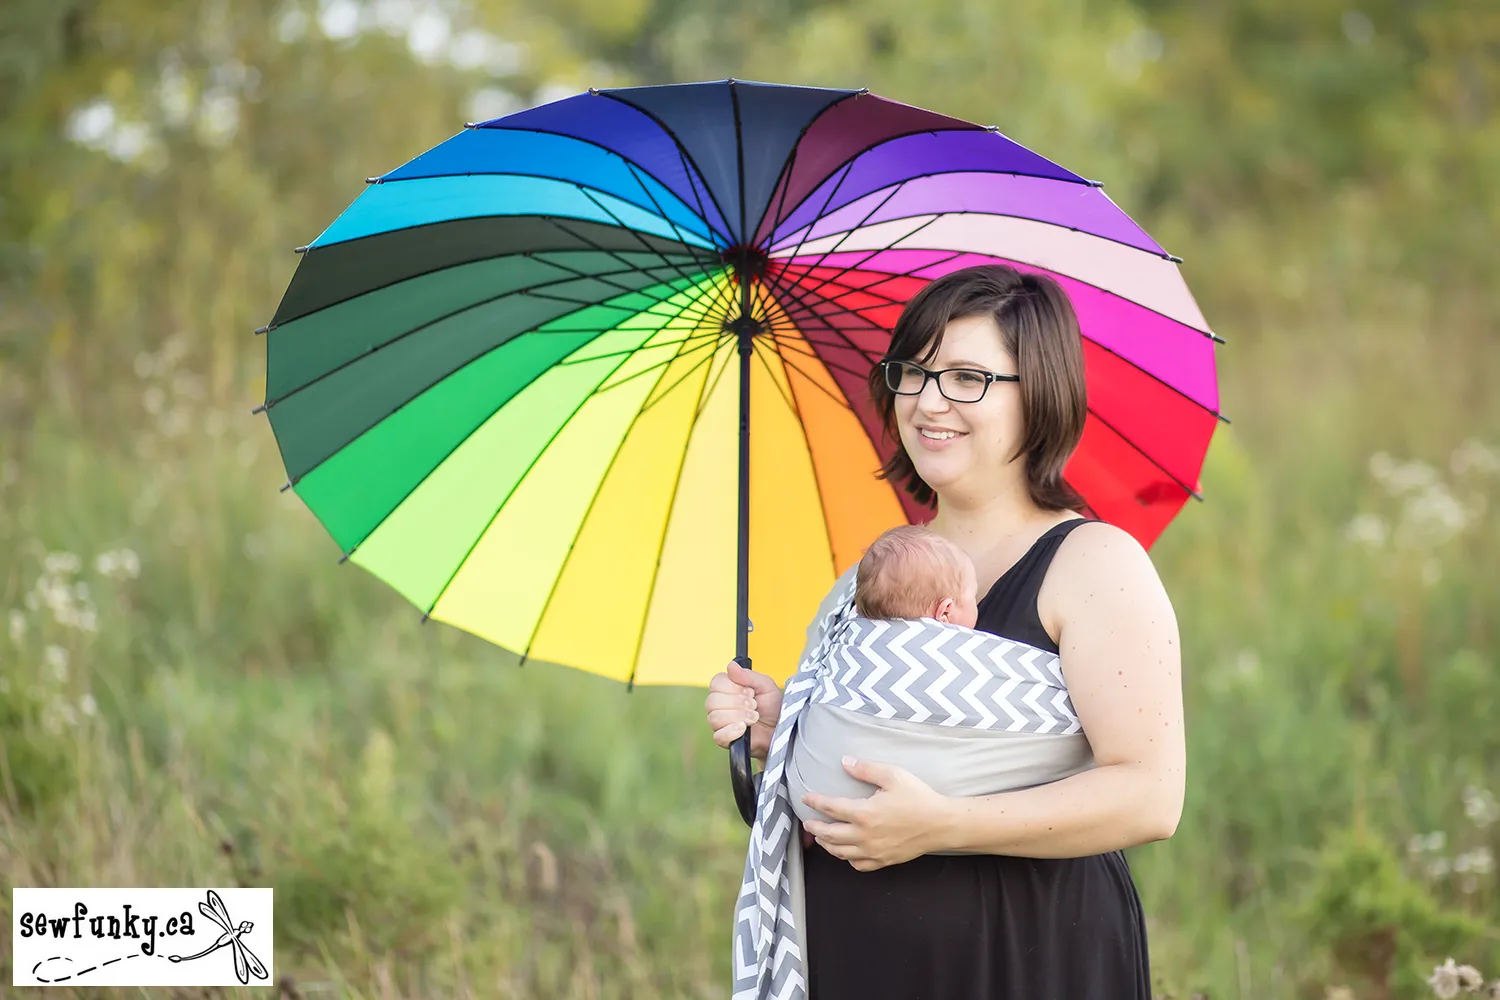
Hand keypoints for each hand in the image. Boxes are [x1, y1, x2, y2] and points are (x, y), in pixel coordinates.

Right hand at [704, 660, 782, 760]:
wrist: (781, 729)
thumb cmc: (772, 707)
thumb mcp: (766, 686)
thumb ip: (749, 676)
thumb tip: (731, 666)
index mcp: (726, 689)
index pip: (716, 683)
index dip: (732, 687)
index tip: (750, 691)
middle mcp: (719, 705)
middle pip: (712, 701)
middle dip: (737, 702)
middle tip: (754, 705)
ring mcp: (720, 724)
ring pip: (715, 717)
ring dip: (738, 716)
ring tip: (754, 717)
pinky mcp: (724, 740)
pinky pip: (718, 736)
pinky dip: (732, 731)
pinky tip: (744, 728)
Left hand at [800, 757, 953, 870]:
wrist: (941, 824)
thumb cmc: (919, 798)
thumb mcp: (893, 775)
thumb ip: (866, 769)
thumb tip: (845, 762)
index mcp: (864, 813)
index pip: (831, 807)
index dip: (815, 802)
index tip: (806, 798)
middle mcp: (864, 835)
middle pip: (829, 834)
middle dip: (814, 828)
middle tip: (807, 823)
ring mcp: (873, 851)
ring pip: (840, 852)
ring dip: (826, 845)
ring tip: (821, 837)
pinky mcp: (884, 861)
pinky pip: (858, 865)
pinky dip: (847, 859)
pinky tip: (846, 852)